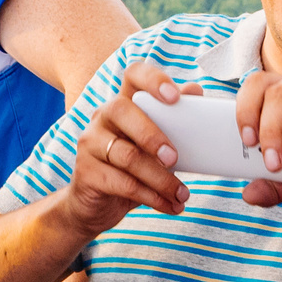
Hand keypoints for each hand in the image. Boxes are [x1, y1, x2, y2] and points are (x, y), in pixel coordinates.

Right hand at [62, 60, 193, 234]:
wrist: (97, 206)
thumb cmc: (132, 170)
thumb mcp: (154, 146)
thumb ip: (173, 121)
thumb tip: (195, 91)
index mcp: (123, 103)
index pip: (133, 75)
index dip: (153, 79)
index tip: (174, 97)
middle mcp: (102, 117)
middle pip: (123, 111)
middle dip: (153, 135)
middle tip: (175, 158)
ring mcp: (90, 143)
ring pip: (127, 156)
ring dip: (161, 179)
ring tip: (182, 194)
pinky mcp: (85, 172)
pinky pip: (123, 183)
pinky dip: (151, 197)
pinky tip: (168, 206)